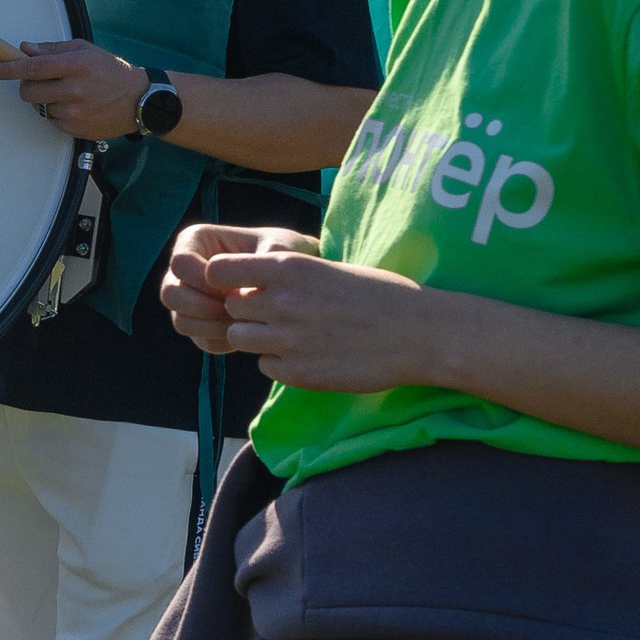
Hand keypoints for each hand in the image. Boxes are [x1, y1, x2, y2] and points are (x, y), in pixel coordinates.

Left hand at [0, 38, 148, 138]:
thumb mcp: (84, 50)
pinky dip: (55, 112)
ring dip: (44, 100)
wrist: (139, 100)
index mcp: (76, 65)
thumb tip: (25, 49)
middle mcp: (74, 89)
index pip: (33, 67)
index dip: (8, 69)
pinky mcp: (75, 129)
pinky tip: (74, 105)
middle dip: (27, 85)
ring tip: (66, 92)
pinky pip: (51, 120)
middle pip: (29, 91)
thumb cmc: (111, 71)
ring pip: (39, 107)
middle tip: (40, 81)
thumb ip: (53, 50)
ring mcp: (75, 111)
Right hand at [162, 224, 316, 352]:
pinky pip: (199, 339)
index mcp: (195, 240)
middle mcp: (184, 270)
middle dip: (202, 307)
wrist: (296, 280)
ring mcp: (188, 298)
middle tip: (235, 311)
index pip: (180, 264)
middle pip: (170, 294)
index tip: (237, 288)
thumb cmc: (286, 253)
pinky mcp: (200, 323)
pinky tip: (246, 332)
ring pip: (180, 321)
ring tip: (244, 323)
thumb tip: (238, 293)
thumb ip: (257, 265)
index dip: (204, 281)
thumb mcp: (278, 250)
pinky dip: (221, 340)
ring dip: (211, 327)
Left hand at [168, 224, 462, 392]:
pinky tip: (310, 355)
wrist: (421, 333)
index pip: (218, 270)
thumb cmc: (381, 295)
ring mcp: (287, 339)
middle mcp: (282, 301)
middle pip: (230, 308)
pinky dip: (279, 363)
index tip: (237, 286)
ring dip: (258, 338)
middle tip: (276, 316)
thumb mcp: (329, 268)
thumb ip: (287, 276)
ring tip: (293, 336)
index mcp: (289, 267)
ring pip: (240, 338)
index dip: (223, 280)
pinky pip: (265, 366)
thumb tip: (248, 284)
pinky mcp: (297, 373)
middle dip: (246, 312)